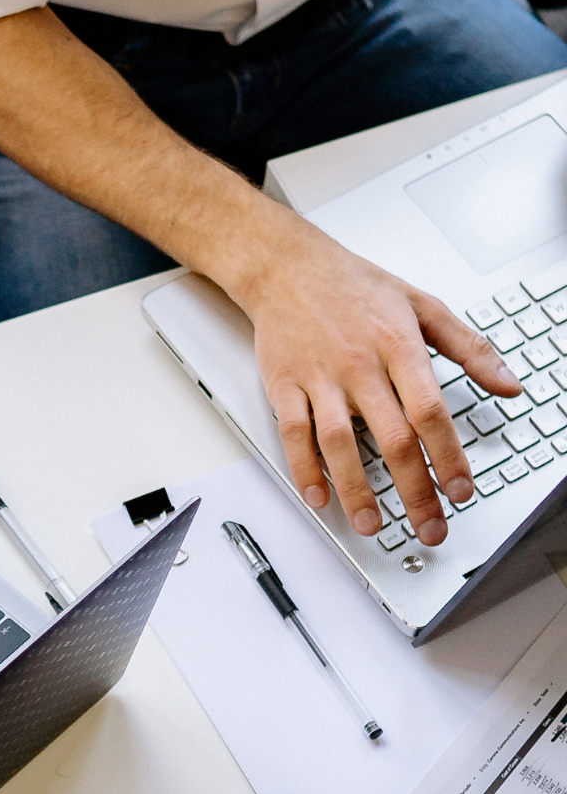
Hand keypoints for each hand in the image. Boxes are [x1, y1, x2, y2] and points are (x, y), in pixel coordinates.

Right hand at [225, 206, 518, 548]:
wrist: (288, 268)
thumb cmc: (355, 286)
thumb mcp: (425, 305)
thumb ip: (471, 348)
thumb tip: (509, 383)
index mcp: (399, 346)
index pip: (431, 412)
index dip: (449, 456)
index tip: (461, 489)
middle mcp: (359, 366)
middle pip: (392, 439)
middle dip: (414, 490)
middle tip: (428, 525)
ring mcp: (319, 379)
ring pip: (338, 445)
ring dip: (356, 491)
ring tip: (372, 525)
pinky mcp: (285, 387)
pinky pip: (293, 436)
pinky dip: (303, 470)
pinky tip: (317, 496)